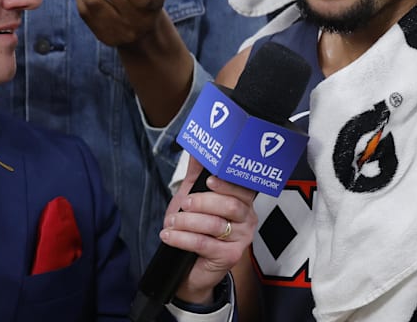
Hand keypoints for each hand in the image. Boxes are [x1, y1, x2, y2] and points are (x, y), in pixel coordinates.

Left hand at [165, 159, 257, 304]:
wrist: (190, 268)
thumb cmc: (196, 230)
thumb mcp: (193, 196)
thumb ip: (197, 173)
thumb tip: (197, 149)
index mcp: (243, 202)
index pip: (242, 188)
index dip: (227, 183)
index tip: (210, 180)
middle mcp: (247, 219)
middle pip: (230, 205)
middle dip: (202, 202)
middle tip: (184, 204)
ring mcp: (241, 239)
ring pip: (215, 224)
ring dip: (187, 222)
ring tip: (171, 223)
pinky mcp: (230, 256)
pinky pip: (204, 243)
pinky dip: (182, 238)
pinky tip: (169, 236)